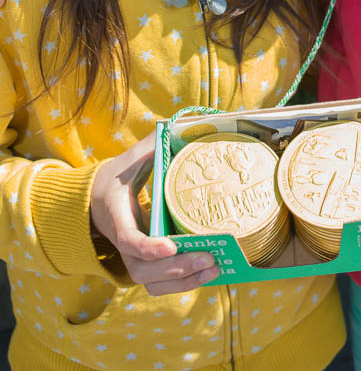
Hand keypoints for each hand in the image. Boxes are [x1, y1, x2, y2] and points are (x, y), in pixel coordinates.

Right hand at [90, 134, 218, 294]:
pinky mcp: (143, 268)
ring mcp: (131, 260)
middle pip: (144, 270)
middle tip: (208, 257)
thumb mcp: (129, 160)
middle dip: (177, 268)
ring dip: (184, 281)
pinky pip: (160, 286)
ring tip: (214, 267)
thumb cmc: (116, 179)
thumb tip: (176, 127)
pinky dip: (183, 285)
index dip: (148, 247)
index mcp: (116, 216)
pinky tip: (209, 274)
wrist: (95, 202)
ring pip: (153, 284)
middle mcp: (122, 245)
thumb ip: (151, 147)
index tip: (170, 246)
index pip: (128, 239)